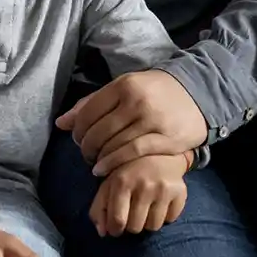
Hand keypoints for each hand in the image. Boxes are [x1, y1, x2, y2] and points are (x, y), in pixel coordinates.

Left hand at [55, 70, 206, 174]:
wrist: (196, 93)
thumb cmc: (152, 92)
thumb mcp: (122, 89)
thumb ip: (91, 105)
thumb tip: (60, 123)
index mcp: (123, 85)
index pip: (88, 112)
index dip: (77, 130)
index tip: (77, 139)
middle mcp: (137, 101)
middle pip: (99, 131)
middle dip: (86, 147)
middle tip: (85, 154)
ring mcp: (153, 121)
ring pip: (114, 145)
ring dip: (99, 158)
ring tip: (95, 163)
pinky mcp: (167, 139)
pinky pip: (133, 154)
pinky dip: (114, 163)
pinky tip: (105, 170)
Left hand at [89, 152, 188, 236]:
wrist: (158, 150)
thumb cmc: (127, 171)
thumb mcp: (108, 184)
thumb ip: (99, 208)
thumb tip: (102, 233)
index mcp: (122, 182)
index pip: (118, 220)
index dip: (114, 230)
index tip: (115, 228)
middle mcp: (144, 185)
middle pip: (135, 227)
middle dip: (130, 226)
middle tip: (131, 215)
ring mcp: (164, 189)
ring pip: (153, 226)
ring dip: (147, 222)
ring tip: (145, 209)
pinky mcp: (180, 192)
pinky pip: (170, 219)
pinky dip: (164, 216)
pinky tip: (159, 204)